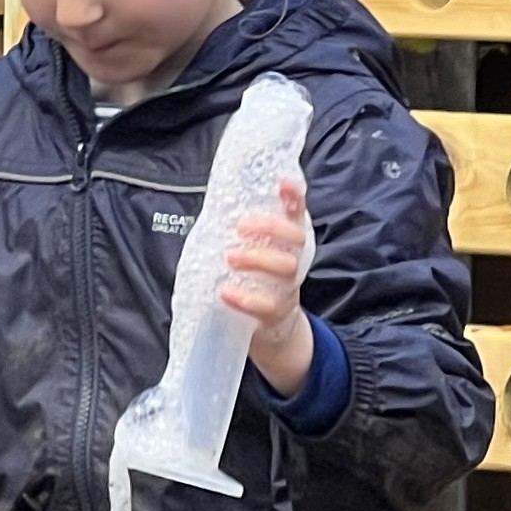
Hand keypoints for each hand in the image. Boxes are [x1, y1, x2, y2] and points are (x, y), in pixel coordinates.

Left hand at [221, 175, 316, 394]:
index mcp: (287, 242)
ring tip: (229, 257)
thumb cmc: (257, 281)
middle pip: (296, 237)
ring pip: (286, 268)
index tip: (282, 182)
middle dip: (271, 227)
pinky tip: (225, 293)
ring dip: (258, 259)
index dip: (294, 196)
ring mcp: (288, 287)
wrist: (271, 327)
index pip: (296, 213)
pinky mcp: (278, 313)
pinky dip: (245, 299)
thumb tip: (214, 207)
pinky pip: (268, 305)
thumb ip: (244, 234)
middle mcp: (294, 260)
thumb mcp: (254, 253)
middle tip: (241, 226)